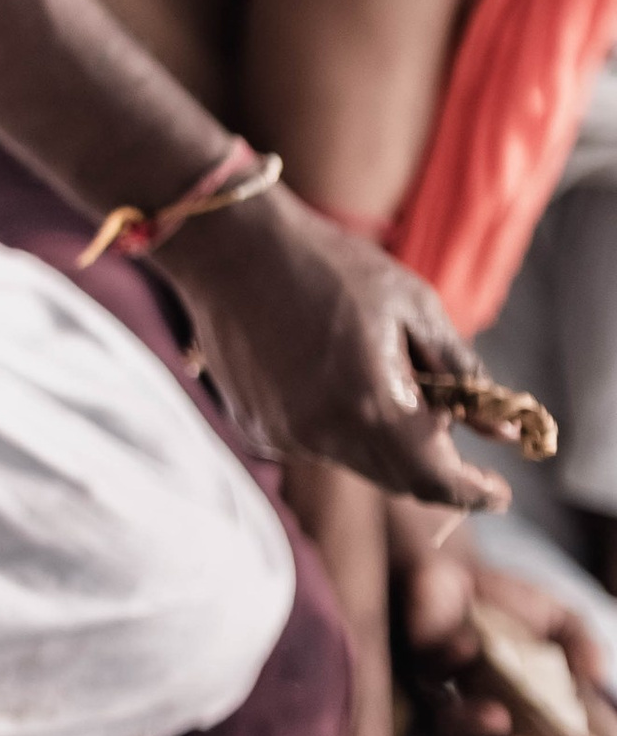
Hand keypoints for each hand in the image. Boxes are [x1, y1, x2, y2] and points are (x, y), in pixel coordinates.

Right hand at [159, 194, 513, 509]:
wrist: (230, 244)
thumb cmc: (328, 263)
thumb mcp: (412, 305)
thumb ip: (462, 373)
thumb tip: (504, 431)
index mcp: (373, 406)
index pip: (439, 480)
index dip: (476, 492)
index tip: (500, 491)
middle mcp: (327, 435)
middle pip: (401, 480)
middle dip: (434, 463)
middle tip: (447, 421)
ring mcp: (287, 434)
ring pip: (359, 461)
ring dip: (384, 439)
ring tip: (376, 370)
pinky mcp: (259, 426)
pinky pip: (319, 443)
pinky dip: (341, 424)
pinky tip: (328, 369)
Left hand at [402, 545, 616, 735]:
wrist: (458, 569)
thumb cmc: (511, 605)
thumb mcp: (558, 620)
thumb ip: (581, 643)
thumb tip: (595, 673)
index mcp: (523, 718)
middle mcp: (482, 716)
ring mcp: (447, 693)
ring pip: (450, 730)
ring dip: (474, 727)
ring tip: (498, 717)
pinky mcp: (418, 662)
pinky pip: (429, 672)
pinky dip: (451, 660)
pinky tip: (469, 644)